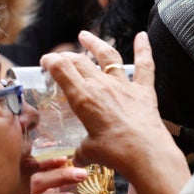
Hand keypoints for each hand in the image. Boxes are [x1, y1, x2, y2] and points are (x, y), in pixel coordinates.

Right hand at [41, 30, 174, 178]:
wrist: (147, 156)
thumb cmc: (115, 153)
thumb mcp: (89, 152)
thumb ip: (81, 150)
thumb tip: (77, 158)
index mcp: (82, 98)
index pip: (60, 68)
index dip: (50, 61)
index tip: (45, 62)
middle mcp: (100, 86)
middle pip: (79, 61)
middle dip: (66, 56)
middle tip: (60, 58)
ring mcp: (123, 86)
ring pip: (107, 56)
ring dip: (95, 44)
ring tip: (85, 36)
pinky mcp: (143, 91)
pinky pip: (144, 66)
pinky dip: (144, 49)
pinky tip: (143, 36)